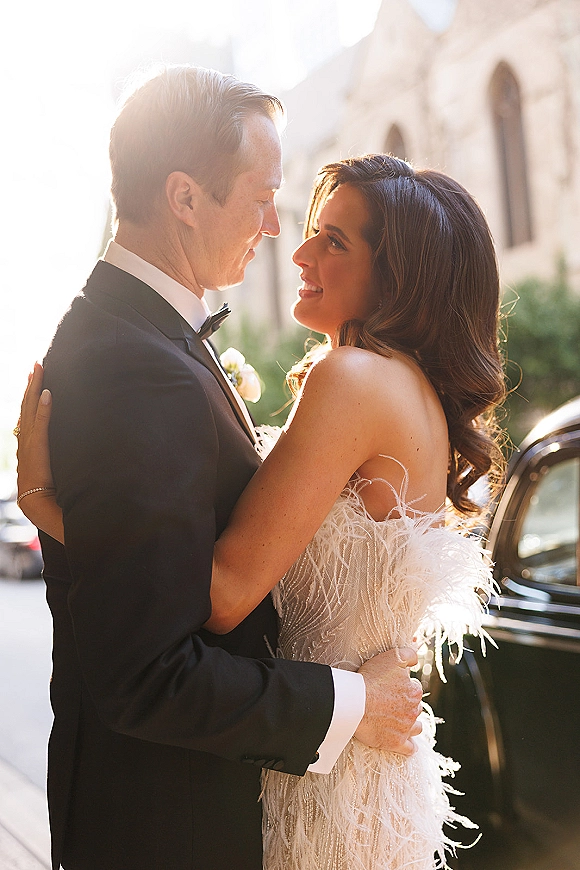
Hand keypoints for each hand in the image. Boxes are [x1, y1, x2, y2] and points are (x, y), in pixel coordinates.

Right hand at [16, 363, 63, 541]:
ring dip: (35, 389)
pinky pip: (40, 424)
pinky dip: (42, 408)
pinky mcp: (37, 449)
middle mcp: (26, 440)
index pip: (28, 413)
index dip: (31, 394)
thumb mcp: (50, 465)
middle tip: (36, 365)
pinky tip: (47, 393)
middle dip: (31, 385)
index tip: (35, 375)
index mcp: (28, 443)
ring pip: (30, 410)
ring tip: (38, 371)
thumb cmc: (49, 488)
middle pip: (27, 406)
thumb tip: (68, 445)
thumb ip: (53, 452)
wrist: (38, 505)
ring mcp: (29, 443)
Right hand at [354, 648, 422, 755]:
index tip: (394, 687)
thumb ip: (409, 654)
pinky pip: (409, 748)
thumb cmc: (371, 678)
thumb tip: (417, 658)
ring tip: (402, 722)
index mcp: (414, 692)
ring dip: (412, 724)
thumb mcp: (392, 657)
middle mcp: (413, 711)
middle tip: (394, 703)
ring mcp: (405, 729)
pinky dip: (410, 747)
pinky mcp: (395, 743)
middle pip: (416, 708)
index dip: (405, 686)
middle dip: (408, 705)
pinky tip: (409, 745)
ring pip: (416, 727)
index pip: (415, 689)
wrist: (355, 703)